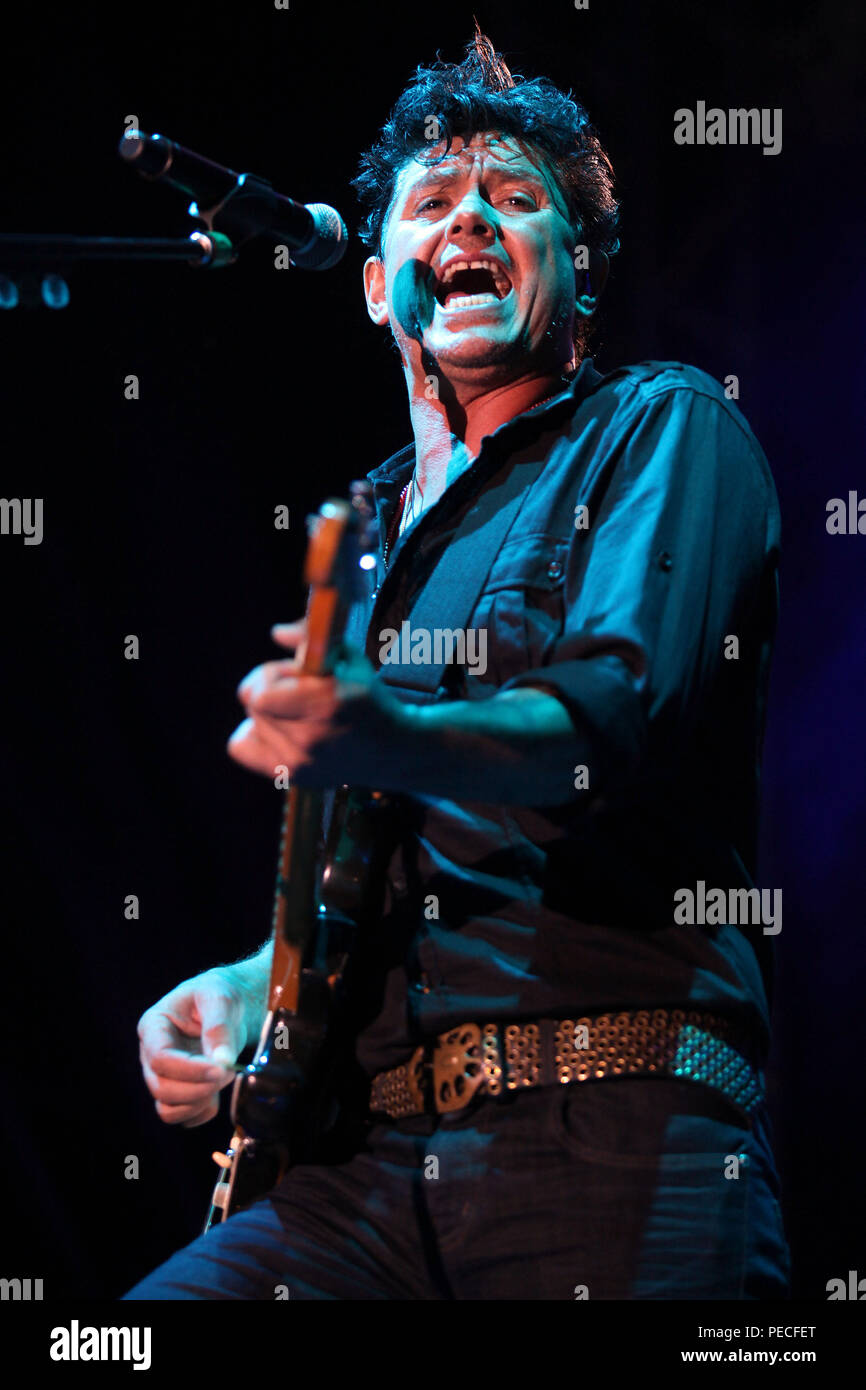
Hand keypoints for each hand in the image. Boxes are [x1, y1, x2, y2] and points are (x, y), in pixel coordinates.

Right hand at [137, 968, 248, 1126]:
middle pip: (162, 1087)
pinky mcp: (177, 1091)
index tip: (221, 1069)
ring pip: (167, 1108)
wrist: (227, 1006)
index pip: (160, 1058)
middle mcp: (150, 1054)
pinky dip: (201, 1112)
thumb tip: (222, 1061)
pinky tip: (217, 1093)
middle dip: (199, 1087)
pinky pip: (181, 1117)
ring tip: (224, 1079)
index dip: (190, 1069)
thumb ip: (219, 1027)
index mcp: (153, 1026)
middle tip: (229, 1071)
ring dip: (199, 1103)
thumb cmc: (218, 995)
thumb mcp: (220, 999)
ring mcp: (162, 1075)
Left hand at [227, 617, 411, 788]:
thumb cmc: (371, 701)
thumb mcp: (350, 661)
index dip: (271, 675)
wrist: (393, 750)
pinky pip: (241, 747)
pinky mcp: (293, 776)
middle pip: (253, 706)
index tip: (293, 674)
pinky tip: (279, 729)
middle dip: (270, 691)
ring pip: (251, 723)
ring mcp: (300, 762)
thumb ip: (310, 640)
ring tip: (296, 712)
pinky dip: (254, 734)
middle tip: (295, 691)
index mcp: (325, 705)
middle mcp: (309, 738)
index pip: (260, 692)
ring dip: (267, 713)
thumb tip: (277, 633)